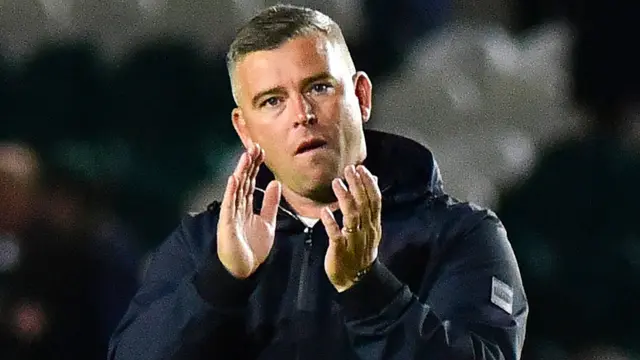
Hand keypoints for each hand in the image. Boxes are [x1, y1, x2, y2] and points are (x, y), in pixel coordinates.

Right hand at [217, 143, 281, 278]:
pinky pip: (229, 205)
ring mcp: (231, 214)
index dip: (256, 166)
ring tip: (246, 156)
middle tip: (255, 146)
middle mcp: (237, 206)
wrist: (244, 269)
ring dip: (241, 172)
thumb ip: (270, 203)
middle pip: (243, 181)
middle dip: (249, 164)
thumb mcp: (267, 222)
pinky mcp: (227, 224)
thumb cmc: (253, 248)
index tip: (261, 151)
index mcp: (246, 206)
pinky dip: (231, 191)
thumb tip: (275, 184)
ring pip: (237, 188)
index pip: (251, 181)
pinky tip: (234, 178)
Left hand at [321, 165, 381, 291]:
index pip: (375, 201)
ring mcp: (354, 240)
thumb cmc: (360, 250)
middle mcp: (366, 231)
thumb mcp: (369, 228)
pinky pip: (336, 235)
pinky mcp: (340, 250)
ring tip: (336, 183)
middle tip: (349, 170)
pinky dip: (330, 223)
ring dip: (345, 198)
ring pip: (352, 216)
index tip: (361, 168)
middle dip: (357, 185)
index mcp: (373, 225)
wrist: (357, 280)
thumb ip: (369, 207)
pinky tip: (324, 212)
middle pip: (364, 204)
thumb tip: (372, 182)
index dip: (369, 184)